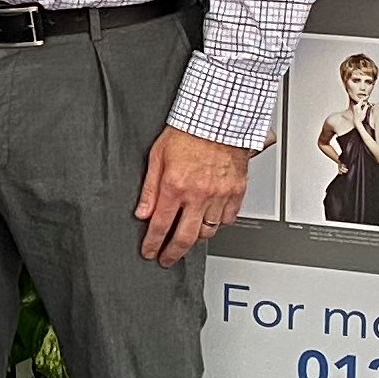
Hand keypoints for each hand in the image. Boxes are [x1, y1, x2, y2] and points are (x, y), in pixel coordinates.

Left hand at [135, 127, 250, 265]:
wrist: (219, 118)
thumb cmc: (188, 132)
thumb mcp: (156, 157)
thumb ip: (149, 189)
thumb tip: (142, 213)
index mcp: (175, 186)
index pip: (160, 225)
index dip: (152, 243)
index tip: (149, 252)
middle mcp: (198, 194)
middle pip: (185, 237)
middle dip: (172, 253)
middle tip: (166, 259)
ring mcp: (220, 194)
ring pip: (208, 231)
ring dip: (195, 239)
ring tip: (187, 239)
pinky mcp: (236, 191)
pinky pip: (228, 219)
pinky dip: (218, 224)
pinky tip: (209, 222)